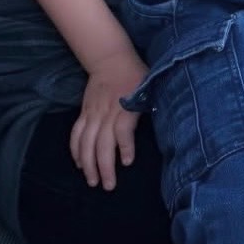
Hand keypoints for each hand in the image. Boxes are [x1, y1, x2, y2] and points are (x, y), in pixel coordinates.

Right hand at [71, 51, 146, 188]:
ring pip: (85, 141)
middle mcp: (106, 112)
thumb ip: (151, 106)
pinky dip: (75, 150)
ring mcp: (93, 113)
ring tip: (92, 181)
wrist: (110, 58)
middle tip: (108, 185)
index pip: (122, 129)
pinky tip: (79, 164)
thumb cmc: (135, 74)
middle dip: (103, 166)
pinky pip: (76, 133)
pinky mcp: (84, 112)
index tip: (128, 162)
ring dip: (87, 163)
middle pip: (102, 142)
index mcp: (125, 107)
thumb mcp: (150, 86)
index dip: (124, 146)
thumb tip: (167, 126)